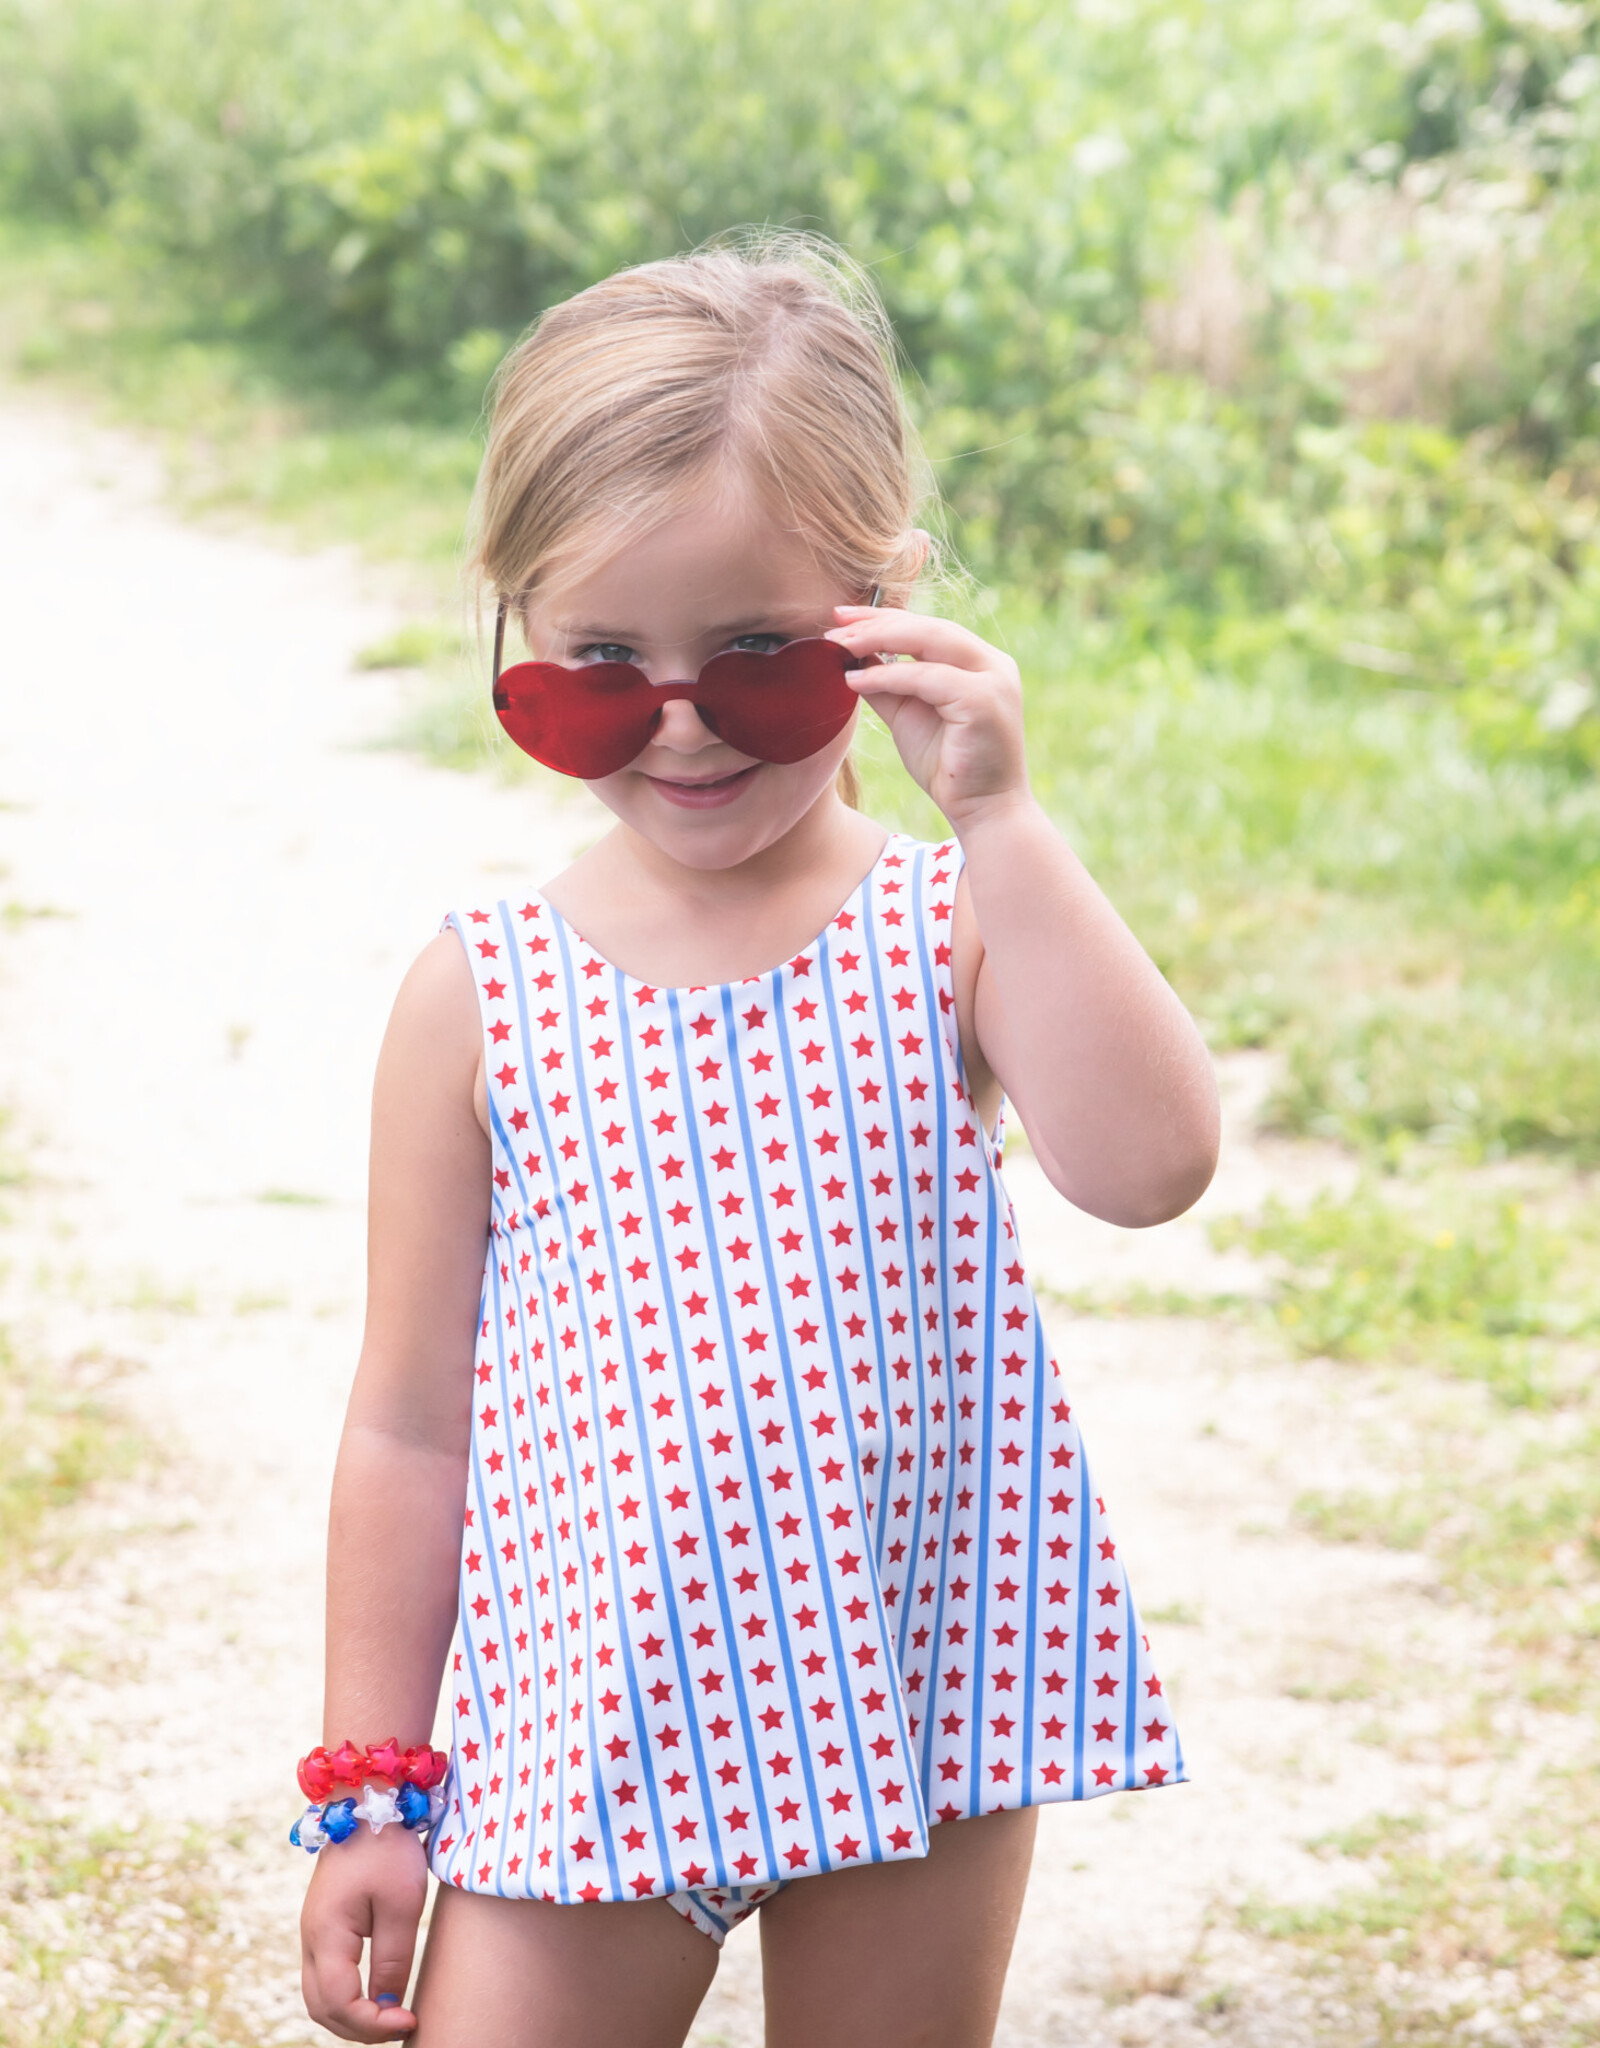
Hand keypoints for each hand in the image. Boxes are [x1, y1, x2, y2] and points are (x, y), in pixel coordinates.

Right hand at [301, 1824, 428, 2040]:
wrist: (367, 1801)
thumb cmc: (387, 1847)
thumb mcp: (401, 1903)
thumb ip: (393, 1958)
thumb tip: (388, 2005)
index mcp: (326, 1934)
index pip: (339, 2003)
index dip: (373, 2024)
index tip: (409, 2021)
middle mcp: (310, 1938)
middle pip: (321, 2007)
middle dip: (359, 2028)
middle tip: (401, 2026)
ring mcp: (313, 1932)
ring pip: (319, 1996)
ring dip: (351, 2016)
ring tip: (391, 2017)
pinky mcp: (323, 1925)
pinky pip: (326, 1976)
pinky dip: (346, 1997)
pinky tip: (377, 1994)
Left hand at [826, 607, 1030, 829]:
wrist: (983, 813)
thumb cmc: (949, 769)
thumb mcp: (909, 716)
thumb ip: (887, 685)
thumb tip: (851, 657)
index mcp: (979, 662)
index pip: (927, 627)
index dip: (883, 617)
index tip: (841, 616)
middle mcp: (992, 664)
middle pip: (928, 626)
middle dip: (877, 622)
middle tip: (833, 622)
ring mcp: (993, 679)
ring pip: (930, 641)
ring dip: (878, 639)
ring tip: (838, 644)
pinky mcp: (983, 700)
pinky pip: (927, 678)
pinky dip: (887, 676)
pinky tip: (854, 680)